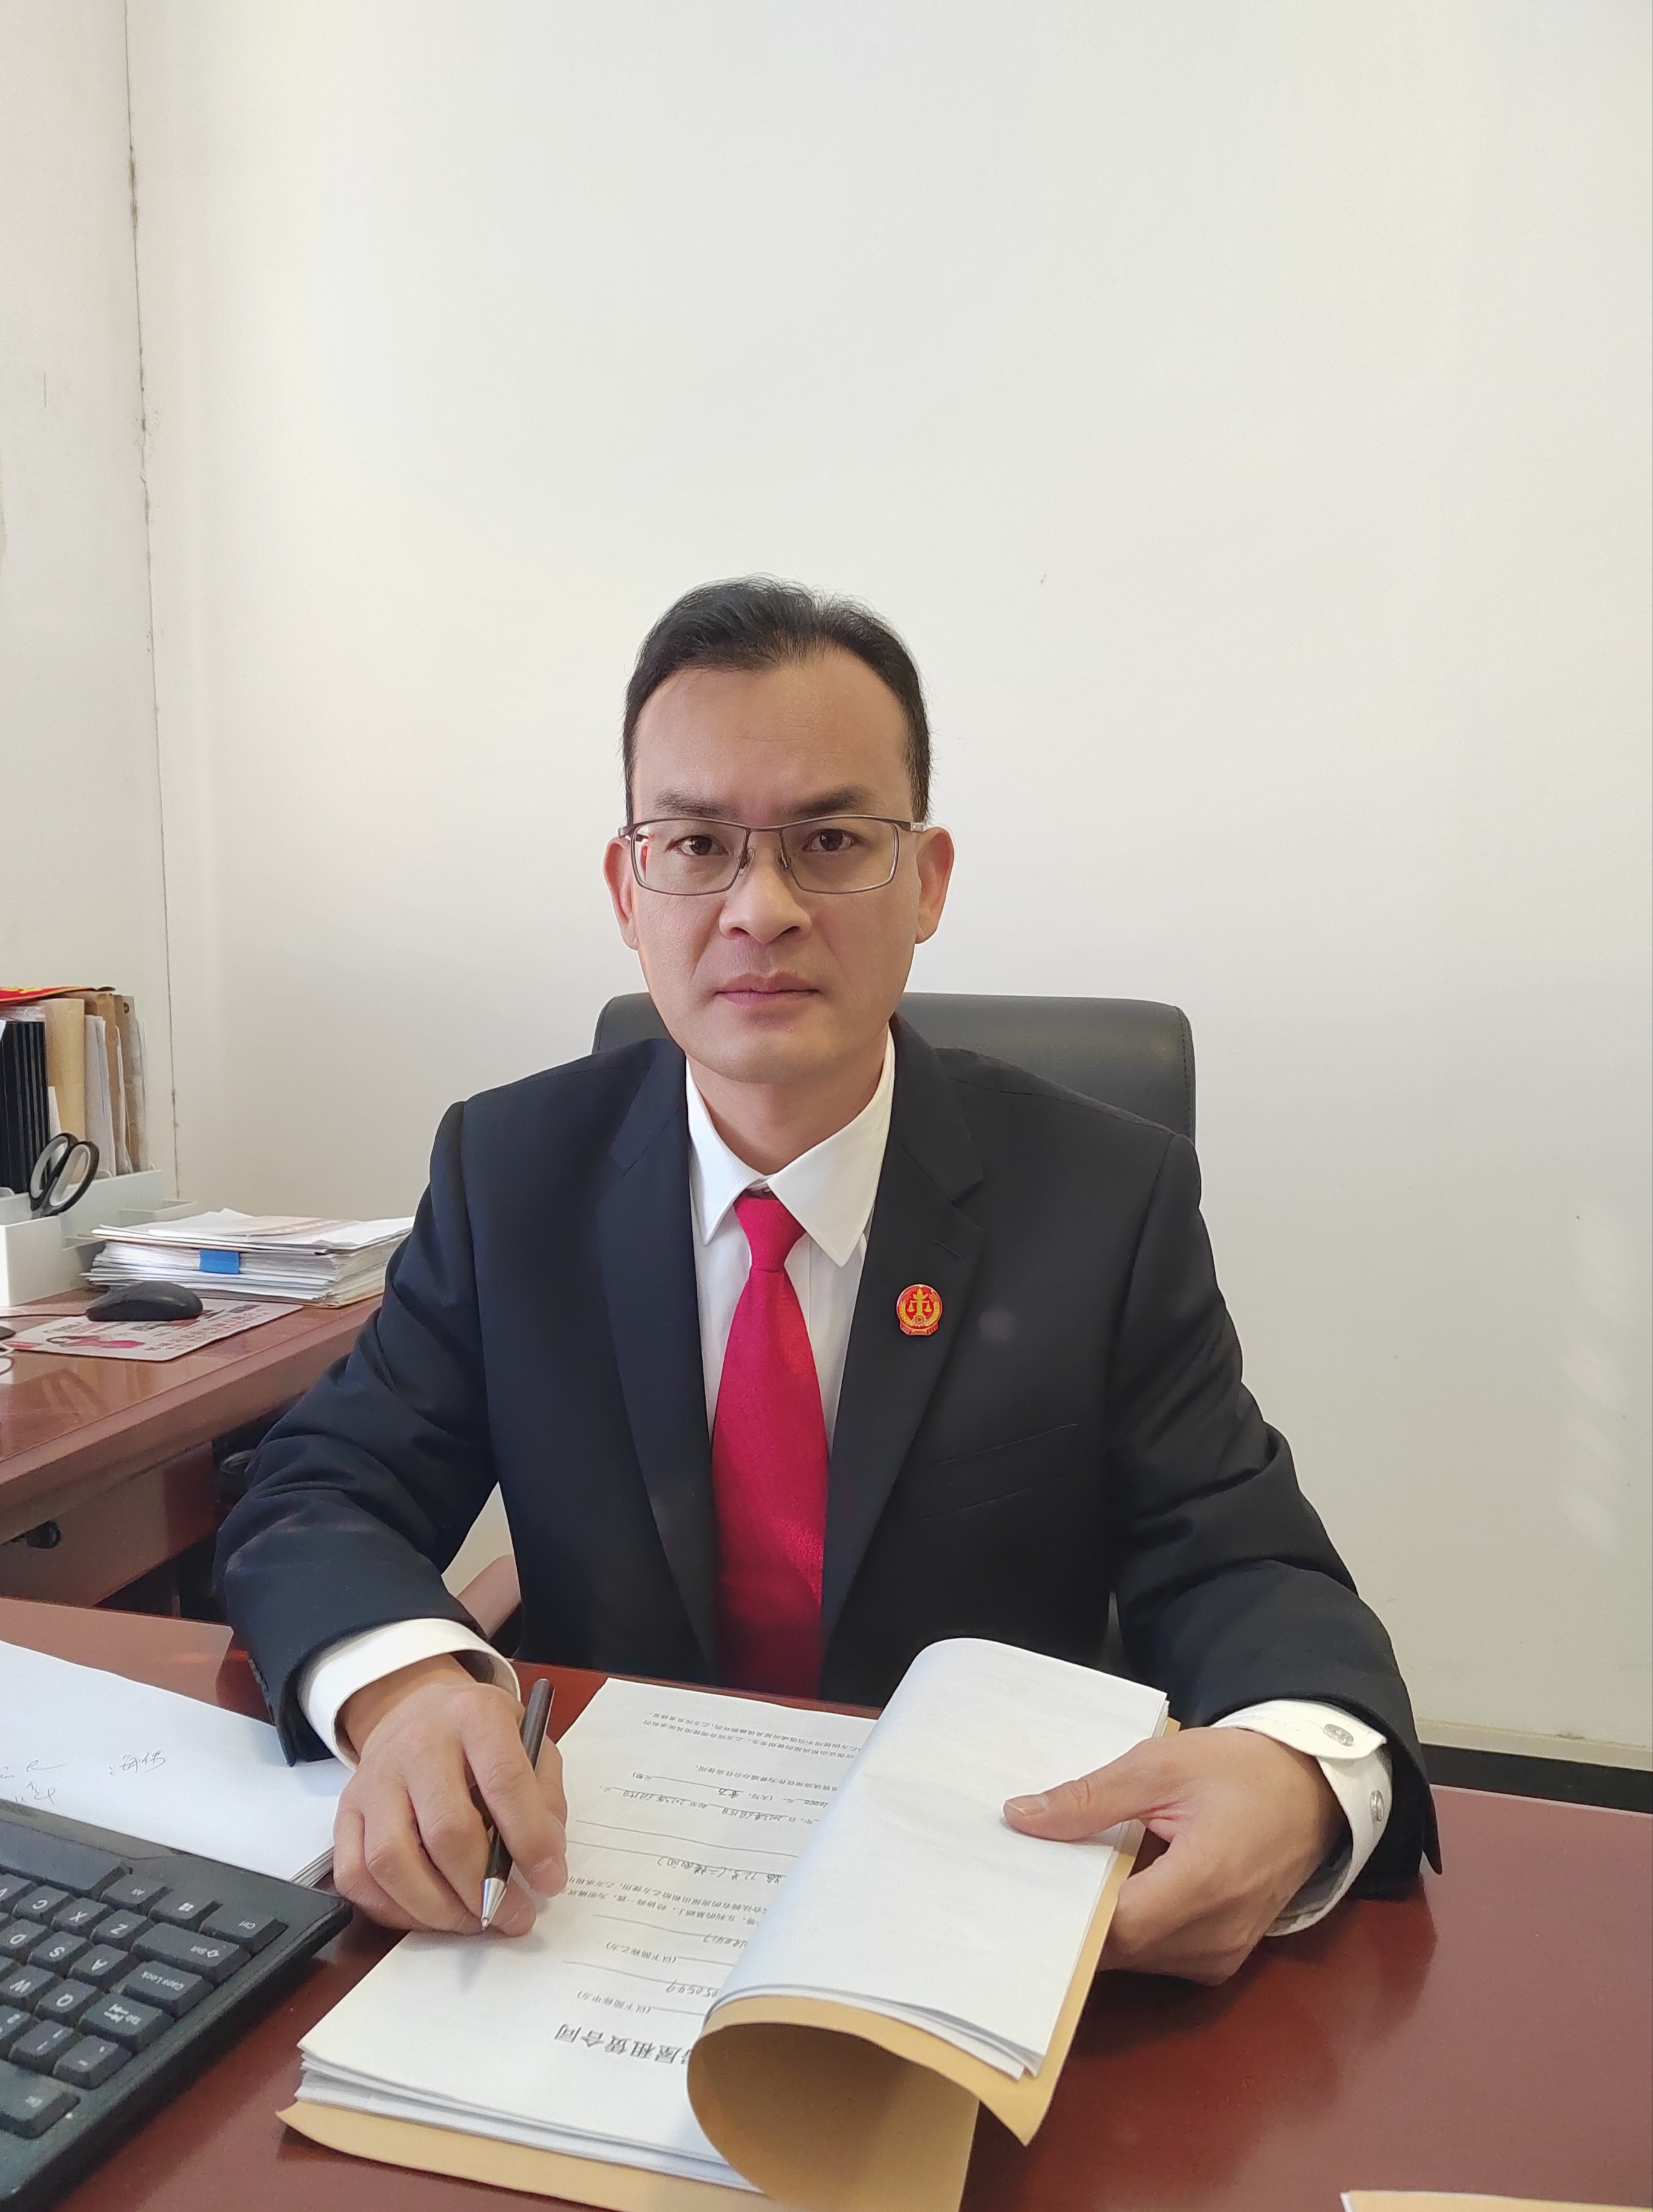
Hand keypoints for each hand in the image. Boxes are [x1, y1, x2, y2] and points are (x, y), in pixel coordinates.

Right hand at [333, 1656, 567, 1935]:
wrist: (416, 1708)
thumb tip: (545, 1860)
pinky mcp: (347, 1810)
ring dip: (437, 1908)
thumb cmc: (480, 1734)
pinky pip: (354, 1875)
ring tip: (472, 1921)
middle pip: (445, 1829)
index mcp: (474, 1715)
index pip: (504, 1781)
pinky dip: (390, 1909)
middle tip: (512, 1914)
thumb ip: (544, 1795)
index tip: (550, 1880)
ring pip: (392, 1859)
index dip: (531, 1839)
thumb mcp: (528, 1739)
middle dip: (483, 1887)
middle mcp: (418, 1743)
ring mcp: (375, 1778)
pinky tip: (427, 1914)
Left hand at [1004, 1727, 1342, 1982]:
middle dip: (1069, 1919)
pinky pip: (1157, 1958)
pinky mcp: (1222, 1960)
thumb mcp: (1161, 1764)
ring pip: (1134, 1959)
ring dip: (1096, 1928)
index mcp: (1205, 1883)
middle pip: (1118, 1950)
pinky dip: (1127, 1932)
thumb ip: (1091, 1797)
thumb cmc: (1239, 1769)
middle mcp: (1215, 1936)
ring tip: (1057, 1880)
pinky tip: (1102, 1894)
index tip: (1015, 1883)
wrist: (1312, 1790)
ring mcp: (1221, 1956)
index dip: (1060, 1910)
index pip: (1113, 1926)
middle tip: (1021, 1879)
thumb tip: (1020, 1817)